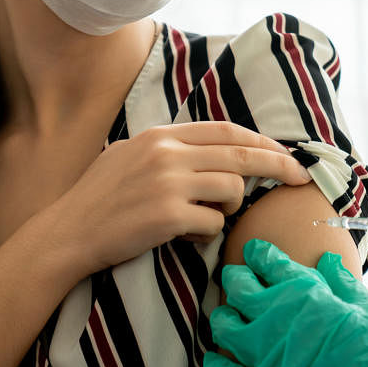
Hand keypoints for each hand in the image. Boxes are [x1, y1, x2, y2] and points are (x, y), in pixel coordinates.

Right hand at [46, 123, 310, 276]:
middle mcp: (167, 153)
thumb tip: (212, 148)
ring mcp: (167, 183)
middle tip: (300, 177)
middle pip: (241, 154)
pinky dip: (208, 233)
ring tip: (203, 218)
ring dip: (229, 208)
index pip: (225, 130)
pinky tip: (185, 236)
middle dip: (277, 165)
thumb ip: (168, 148)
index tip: (284, 153)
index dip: (261, 140)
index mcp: (160, 136)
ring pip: (232, 189)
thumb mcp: (130, 155)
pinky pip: (213, 222)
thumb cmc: (99, 199)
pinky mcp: (167, 215)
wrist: (66, 234)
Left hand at [204, 239, 367, 366]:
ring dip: (224, 317)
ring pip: (225, 326)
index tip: (254, 252)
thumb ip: (341, 281)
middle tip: (235, 277)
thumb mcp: (366, 305)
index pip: (269, 262)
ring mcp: (263, 353)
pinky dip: (218, 365)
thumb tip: (328, 260)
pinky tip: (217, 361)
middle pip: (239, 288)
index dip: (259, 254)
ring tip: (226, 316)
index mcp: (302, 291)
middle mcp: (275, 316)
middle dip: (236, 278)